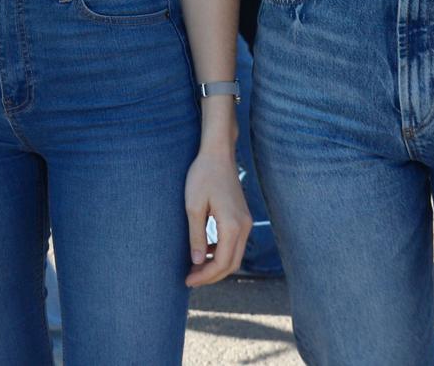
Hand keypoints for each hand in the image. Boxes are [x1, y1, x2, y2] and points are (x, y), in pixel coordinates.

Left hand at [183, 145, 250, 287]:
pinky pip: (235, 243)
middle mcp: (243, 226)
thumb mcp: (193, 206)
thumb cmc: (203, 176)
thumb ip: (196, 236)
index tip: (187, 280)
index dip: (205, 276)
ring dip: (217, 265)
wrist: (218, 153)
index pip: (222, 263)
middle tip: (190, 278)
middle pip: (231, 264)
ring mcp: (245, 221)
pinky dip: (221, 252)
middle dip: (212, 275)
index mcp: (232, 225)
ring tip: (195, 267)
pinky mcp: (242, 217)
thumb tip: (197, 262)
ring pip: (234, 255)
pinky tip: (205, 250)